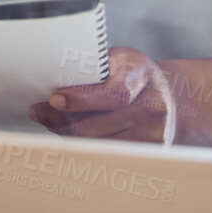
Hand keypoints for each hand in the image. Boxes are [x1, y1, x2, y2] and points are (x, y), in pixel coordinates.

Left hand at [28, 47, 175, 143]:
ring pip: (98, 142)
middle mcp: (153, 108)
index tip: (55, 98)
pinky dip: (84, 144)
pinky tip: (70, 133)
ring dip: (68, 133)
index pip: (114, 94)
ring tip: (49, 120)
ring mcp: (153, 135)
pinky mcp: (148, 153)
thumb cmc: (135, 75)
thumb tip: (48, 80)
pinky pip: (106, 152)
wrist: (174, 99)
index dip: (82, 99)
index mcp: (142, 76)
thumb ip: (89, 67)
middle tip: (38, 112)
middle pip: (98, 124)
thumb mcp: (117, 59)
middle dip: (61, 119)